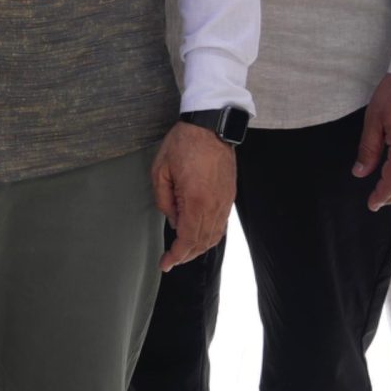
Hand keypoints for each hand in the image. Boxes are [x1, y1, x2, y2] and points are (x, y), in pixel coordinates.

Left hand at [152, 122, 235, 271]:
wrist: (211, 126)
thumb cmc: (184, 144)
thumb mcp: (160, 170)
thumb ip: (164, 200)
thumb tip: (173, 220)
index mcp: (196, 201)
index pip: (187, 239)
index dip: (176, 256)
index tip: (165, 264)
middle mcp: (214, 206)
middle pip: (202, 242)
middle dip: (186, 255)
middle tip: (171, 260)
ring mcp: (225, 202)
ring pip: (214, 236)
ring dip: (199, 248)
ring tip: (184, 251)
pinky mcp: (229, 196)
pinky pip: (221, 224)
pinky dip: (210, 236)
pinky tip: (199, 235)